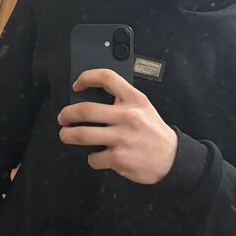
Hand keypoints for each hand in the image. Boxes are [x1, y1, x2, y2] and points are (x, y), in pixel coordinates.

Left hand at [58, 69, 177, 183]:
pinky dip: (91, 158)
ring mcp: (122, 137)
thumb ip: (122, 100)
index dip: (87, 77)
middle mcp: (128, 116)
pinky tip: (97, 156)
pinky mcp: (118, 158)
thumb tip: (91, 98)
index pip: (107, 77)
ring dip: (68, 135)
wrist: (172, 158)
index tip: (77, 85)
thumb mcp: (143, 107)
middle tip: (63, 117)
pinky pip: (93, 157)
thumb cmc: (154, 132)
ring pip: (82, 134)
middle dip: (67, 114)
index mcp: (134, 99)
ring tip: (66, 135)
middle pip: (85, 110)